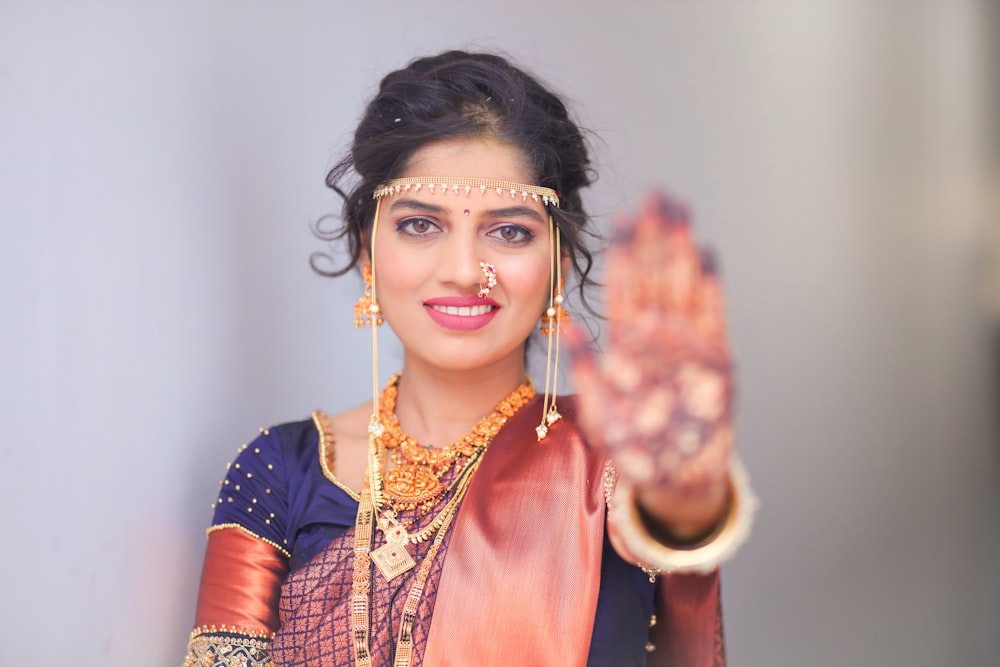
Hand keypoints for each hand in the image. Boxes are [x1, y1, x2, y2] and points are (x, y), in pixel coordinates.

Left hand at [566, 191, 733, 538]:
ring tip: (680, 213)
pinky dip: (710, 289)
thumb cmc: (634, 449)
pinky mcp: (715, 364)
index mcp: (627, 347)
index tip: (620, 218)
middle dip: (657, 237)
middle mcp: (657, 341)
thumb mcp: (600, 411)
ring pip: (684, 289)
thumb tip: (562, 323)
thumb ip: (584, 367)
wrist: (676, 481)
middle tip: (657, 195)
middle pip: (657, 278)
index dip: (625, 255)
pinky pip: (713, 319)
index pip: (625, 291)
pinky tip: (705, 255)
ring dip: (682, 251)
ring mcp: (687, 349)